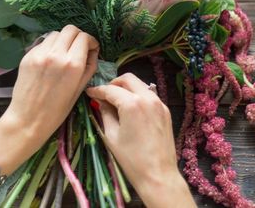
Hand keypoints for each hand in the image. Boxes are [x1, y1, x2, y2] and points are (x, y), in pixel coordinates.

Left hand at [0, 26, 98, 207]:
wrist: (28, 119)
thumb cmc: (57, 110)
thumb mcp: (80, 90)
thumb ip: (89, 67)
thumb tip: (92, 51)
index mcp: (73, 64)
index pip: (84, 37)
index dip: (91, 41)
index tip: (91, 49)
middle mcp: (56, 54)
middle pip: (71, 29)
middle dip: (78, 37)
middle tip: (78, 48)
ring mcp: (40, 53)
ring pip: (56, 33)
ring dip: (63, 40)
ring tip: (63, 54)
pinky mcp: (28, 55)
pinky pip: (43, 42)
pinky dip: (50, 46)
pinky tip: (50, 60)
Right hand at [86, 74, 194, 207]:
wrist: (158, 175)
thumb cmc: (132, 159)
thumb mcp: (112, 136)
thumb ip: (105, 114)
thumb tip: (101, 102)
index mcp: (132, 104)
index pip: (111, 90)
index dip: (97, 90)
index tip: (89, 93)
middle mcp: (148, 98)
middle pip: (128, 79)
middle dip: (114, 83)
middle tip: (104, 94)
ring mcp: (159, 103)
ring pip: (140, 85)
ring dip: (127, 88)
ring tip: (116, 101)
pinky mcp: (165, 111)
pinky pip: (149, 95)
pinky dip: (138, 96)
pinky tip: (131, 109)